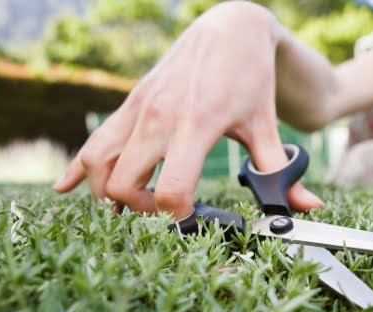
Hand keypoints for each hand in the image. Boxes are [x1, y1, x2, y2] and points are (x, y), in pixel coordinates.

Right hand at [53, 2, 322, 218]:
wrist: (231, 29)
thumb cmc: (251, 79)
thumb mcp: (267, 127)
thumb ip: (281, 172)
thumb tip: (307, 209)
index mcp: (196, 125)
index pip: (172, 190)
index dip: (179, 218)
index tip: (193, 222)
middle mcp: (159, 117)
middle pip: (124, 184)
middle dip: (140, 212)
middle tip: (165, 214)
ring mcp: (139, 109)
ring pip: (98, 164)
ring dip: (107, 195)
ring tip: (127, 211)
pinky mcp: (129, 103)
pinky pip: (92, 141)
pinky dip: (78, 168)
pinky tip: (65, 188)